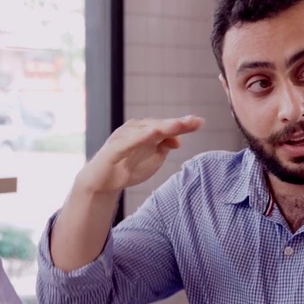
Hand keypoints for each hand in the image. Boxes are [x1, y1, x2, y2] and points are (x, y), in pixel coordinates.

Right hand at [76, 116, 203, 193]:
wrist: (103, 181)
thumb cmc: (129, 166)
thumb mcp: (153, 158)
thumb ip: (165, 147)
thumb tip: (178, 139)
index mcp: (147, 131)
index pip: (168, 127)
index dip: (184, 124)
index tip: (200, 122)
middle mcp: (135, 130)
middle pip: (159, 125)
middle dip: (176, 123)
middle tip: (193, 122)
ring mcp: (124, 137)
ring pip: (146, 130)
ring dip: (162, 127)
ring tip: (177, 125)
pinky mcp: (114, 149)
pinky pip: (128, 141)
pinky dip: (140, 137)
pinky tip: (152, 133)